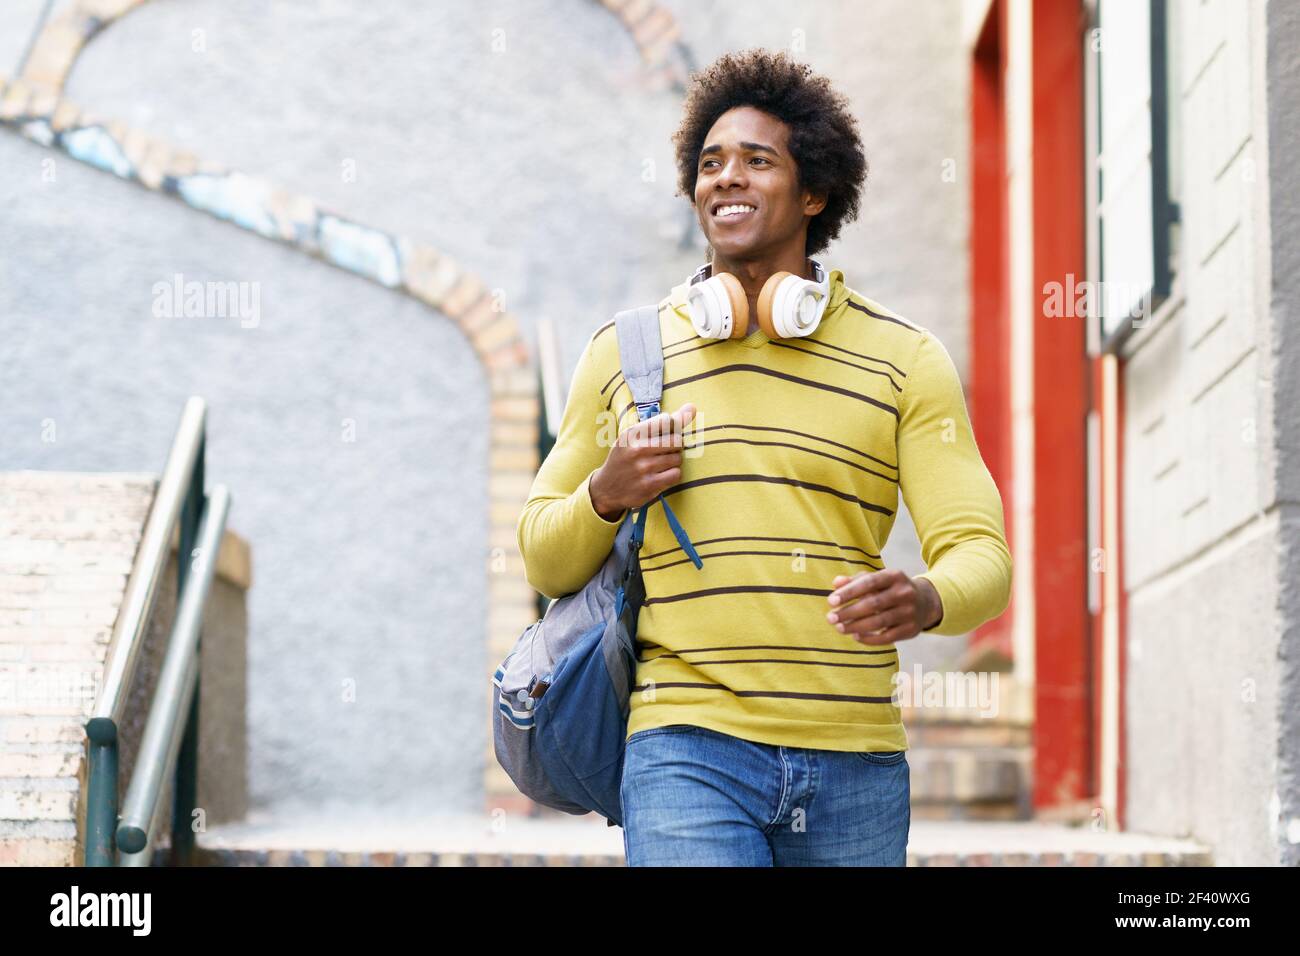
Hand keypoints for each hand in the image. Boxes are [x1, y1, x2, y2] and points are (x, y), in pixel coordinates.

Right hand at [590, 403, 696, 520]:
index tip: (664, 433)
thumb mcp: (635, 436)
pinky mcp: (649, 485)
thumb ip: (664, 421)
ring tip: (660, 463)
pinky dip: (673, 474)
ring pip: (678, 458)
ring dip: (674, 461)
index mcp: (633, 433)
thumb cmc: (626, 456)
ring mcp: (643, 468)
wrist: (606, 488)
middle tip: (665, 450)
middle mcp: (637, 449)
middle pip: (677, 440)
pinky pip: (676, 474)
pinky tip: (661, 475)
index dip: (672, 427)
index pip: (667, 420)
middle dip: (675, 445)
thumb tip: (692, 407)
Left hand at [825, 569, 941, 643]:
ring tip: (840, 628)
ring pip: (879, 622)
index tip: (830, 601)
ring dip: (856, 626)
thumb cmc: (890, 589)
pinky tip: (856, 636)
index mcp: (894, 576)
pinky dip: (870, 639)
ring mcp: (910, 612)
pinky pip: (887, 637)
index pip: (869, 582)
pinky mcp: (911, 629)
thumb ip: (854, 581)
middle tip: (831, 618)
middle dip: (849, 612)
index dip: (849, 592)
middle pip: (873, 604)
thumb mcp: (876, 580)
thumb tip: (836, 583)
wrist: (925, 602)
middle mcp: (905, 592)